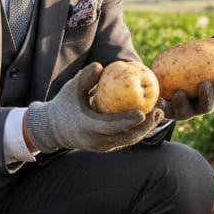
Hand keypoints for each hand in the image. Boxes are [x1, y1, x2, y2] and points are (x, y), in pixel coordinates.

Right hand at [26, 63, 164, 153]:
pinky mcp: (107, 147)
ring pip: (128, 140)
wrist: (54, 128)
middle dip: (144, 126)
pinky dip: (138, 131)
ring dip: (145, 129)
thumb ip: (84, 77)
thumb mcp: (70, 89)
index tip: (142, 112)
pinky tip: (150, 119)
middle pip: (125, 137)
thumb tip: (100, 66)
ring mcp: (102, 147)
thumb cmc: (64, 104)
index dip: (127, 120)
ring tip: (159, 114)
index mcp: (87, 127)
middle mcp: (96, 141)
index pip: (111, 126)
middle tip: (158, 111)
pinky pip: (125, 140)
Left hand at [162, 33, 213, 120]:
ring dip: (206, 97)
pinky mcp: (175, 114)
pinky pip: (177, 109)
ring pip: (204, 108)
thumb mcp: (195, 56)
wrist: (160, 85)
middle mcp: (208, 102)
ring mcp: (193, 110)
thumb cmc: (184, 67)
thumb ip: (209, 47)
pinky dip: (176, 102)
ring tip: (203, 84)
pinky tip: (175, 93)